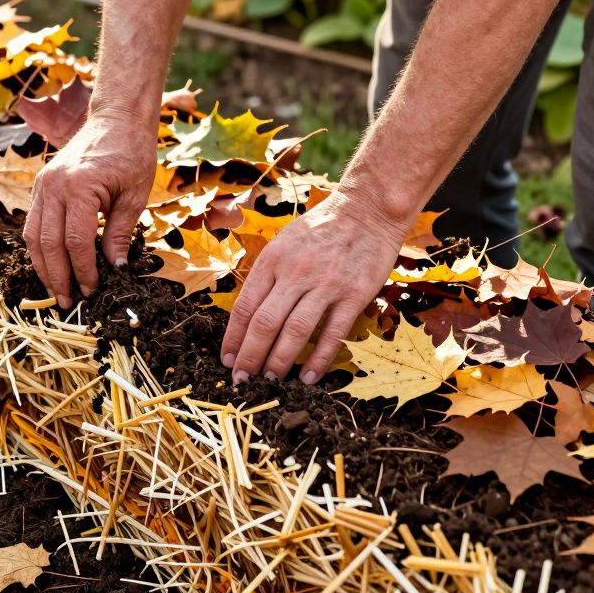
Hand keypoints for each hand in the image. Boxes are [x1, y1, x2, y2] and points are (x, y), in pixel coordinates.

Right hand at [24, 109, 156, 307]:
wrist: (116, 118)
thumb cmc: (131, 152)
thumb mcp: (134, 195)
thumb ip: (120, 233)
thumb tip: (115, 269)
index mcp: (79, 186)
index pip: (75, 241)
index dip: (83, 271)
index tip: (92, 290)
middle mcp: (53, 186)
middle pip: (48, 243)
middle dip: (57, 277)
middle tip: (67, 302)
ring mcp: (43, 184)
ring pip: (33, 236)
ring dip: (43, 267)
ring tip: (55, 290)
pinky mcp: (40, 185)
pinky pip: (33, 223)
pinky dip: (40, 247)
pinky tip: (51, 264)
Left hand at [220, 190, 406, 384]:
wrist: (366, 211)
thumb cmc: (320, 229)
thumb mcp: (283, 243)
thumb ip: (267, 276)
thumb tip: (247, 314)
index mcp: (272, 261)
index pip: (245, 306)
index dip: (233, 338)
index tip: (227, 359)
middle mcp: (295, 274)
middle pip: (265, 323)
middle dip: (250, 356)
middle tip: (242, 380)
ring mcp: (325, 285)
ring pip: (295, 331)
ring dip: (278, 361)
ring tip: (269, 382)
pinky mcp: (354, 295)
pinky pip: (332, 333)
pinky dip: (318, 359)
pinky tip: (307, 377)